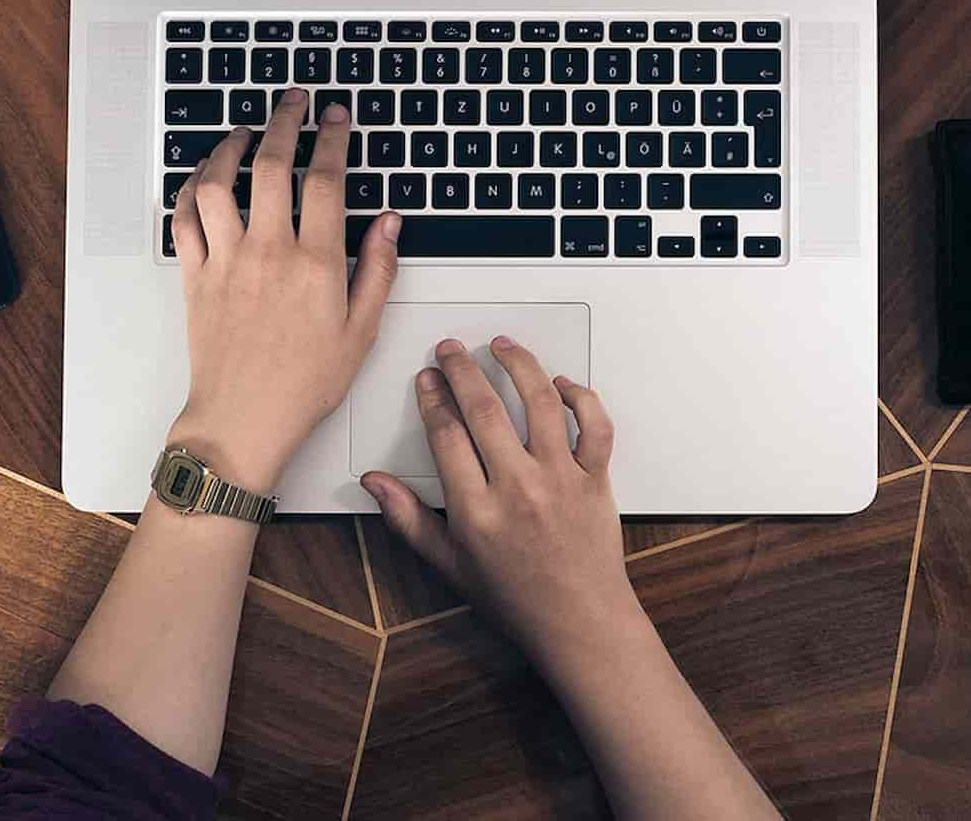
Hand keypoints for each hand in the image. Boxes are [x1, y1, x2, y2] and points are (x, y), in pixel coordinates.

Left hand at [168, 89, 401, 489]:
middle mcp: (269, 252)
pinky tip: (204, 178)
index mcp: (316, 264)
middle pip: (272, 165)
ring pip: (218, 183)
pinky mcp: (195, 276)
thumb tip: (390, 223)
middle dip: (284, 121)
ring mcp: (226, 260)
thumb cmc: (303, 385)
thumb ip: (378, 270)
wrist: (243, 420)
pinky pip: (184, 218)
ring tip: (244, 131)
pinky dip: (190, 189)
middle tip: (293, 102)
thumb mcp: (361, 332)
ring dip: (229, 147)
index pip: (326, 181)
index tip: (335, 117)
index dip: (332, 138)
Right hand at [361, 337, 639, 672]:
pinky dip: (581, 397)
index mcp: (476, 511)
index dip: (432, 398)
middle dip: (461, 370)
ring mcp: (560, 480)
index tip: (427, 379)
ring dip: (519, 366)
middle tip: (450, 350)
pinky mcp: (595, 480)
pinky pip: (594, 426)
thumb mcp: (450, 565)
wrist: (580, 624)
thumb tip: (374, 483)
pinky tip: (560, 384)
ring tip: (501, 346)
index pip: (446, 434)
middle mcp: (518, 489)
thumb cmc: (517, 598)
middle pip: (484, 409)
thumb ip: (409, 519)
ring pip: (540, 403)